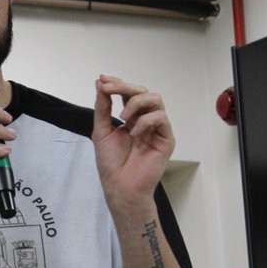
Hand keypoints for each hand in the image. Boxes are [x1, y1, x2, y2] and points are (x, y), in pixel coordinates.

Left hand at [92, 75, 174, 212]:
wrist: (120, 187)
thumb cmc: (112, 164)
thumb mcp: (101, 131)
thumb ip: (102, 108)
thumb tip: (100, 84)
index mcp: (131, 118)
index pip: (128, 94)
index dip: (117, 84)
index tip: (103, 80)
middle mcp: (145, 121)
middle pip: (143, 92)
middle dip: (124, 87)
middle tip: (109, 88)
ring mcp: (156, 129)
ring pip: (156, 99)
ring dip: (136, 102)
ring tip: (123, 117)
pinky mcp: (166, 139)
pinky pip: (161, 118)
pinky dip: (145, 121)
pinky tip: (134, 133)